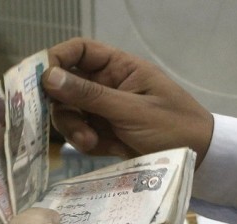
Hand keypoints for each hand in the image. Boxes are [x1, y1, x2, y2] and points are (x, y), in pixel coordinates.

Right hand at [42, 38, 213, 165]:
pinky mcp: (100, 132)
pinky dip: (84, 142)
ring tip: (90, 142)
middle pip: (63, 86)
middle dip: (62, 106)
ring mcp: (101, 110)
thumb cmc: (172, 126)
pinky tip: (102, 148)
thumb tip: (48, 77)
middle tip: (67, 122)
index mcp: (118, 68)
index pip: (78, 51)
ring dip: (72, 128)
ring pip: (66, 113)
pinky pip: (77, 133)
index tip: (40, 80)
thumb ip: (89, 95)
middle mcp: (104, 85)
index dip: (56, 60)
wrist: (197, 158)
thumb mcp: (131, 110)